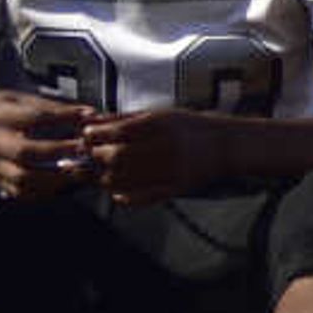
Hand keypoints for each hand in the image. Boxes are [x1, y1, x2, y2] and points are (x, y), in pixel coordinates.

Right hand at [0, 90, 100, 198]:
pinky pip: (21, 194)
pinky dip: (46, 193)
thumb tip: (91, 114)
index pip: (33, 118)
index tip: (88, 117)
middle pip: (24, 152)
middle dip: (58, 151)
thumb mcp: (18, 99)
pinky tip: (67, 186)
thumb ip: (53, 108)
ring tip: (80, 172)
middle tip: (85, 149)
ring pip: (22, 180)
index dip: (62, 118)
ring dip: (55, 179)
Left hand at [78, 107, 233, 204]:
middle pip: (116, 156)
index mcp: (160, 124)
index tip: (87, 135)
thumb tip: (92, 121)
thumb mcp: (159, 114)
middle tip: (92, 154)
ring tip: (103, 172)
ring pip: (123, 180)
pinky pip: (141, 198)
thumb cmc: (190, 126)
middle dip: (96, 156)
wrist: (226, 144)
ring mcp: (170, 170)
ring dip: (105, 178)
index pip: (116, 131)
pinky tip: (119, 191)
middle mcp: (164, 146)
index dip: (94, 134)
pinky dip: (124, 197)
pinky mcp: (175, 188)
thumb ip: (125, 118)